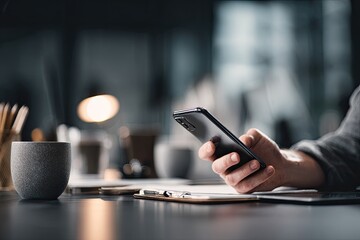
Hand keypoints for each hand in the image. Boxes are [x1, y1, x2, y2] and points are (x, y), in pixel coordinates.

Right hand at [198, 128, 324, 192]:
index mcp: (222, 153)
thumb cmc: (263, 149)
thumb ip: (250, 136)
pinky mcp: (244, 188)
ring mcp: (233, 179)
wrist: (279, 163)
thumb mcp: (257, 138)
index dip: (206, 150)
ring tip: (257, 162)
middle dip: (225, 161)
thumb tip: (243, 141)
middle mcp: (225, 168)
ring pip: (232, 178)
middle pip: (217, 167)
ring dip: (245, 170)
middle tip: (236, 156)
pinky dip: (260, 177)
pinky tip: (268, 169)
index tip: (212, 145)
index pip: (206, 153)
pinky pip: (248, 185)